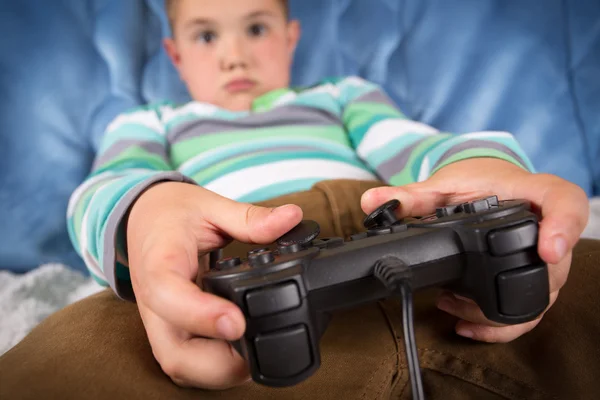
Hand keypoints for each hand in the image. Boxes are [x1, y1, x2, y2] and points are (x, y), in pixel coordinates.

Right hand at [126, 182, 302, 388]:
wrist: (142, 221)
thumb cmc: (171, 215)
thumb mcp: (209, 206)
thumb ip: (249, 218)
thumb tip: (291, 217)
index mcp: (159, 263)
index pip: (168, 297)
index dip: (201, 316)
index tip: (237, 323)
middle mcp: (155, 304)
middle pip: (175, 354)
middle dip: (220, 363)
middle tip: (262, 346)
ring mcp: (162, 324)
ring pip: (183, 367)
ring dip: (223, 370)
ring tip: (261, 349)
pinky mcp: (172, 334)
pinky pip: (191, 364)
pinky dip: (220, 366)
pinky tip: (247, 349)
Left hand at [361, 158, 588, 342]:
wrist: (487, 186)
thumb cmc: (474, 181)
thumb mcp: (443, 185)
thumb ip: (410, 196)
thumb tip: (371, 201)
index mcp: (533, 192)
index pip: (566, 203)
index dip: (563, 227)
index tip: (547, 250)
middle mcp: (546, 226)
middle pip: (556, 264)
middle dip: (511, 289)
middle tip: (458, 295)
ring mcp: (544, 255)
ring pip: (543, 294)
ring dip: (497, 313)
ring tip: (450, 306)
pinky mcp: (533, 276)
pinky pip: (530, 309)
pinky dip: (499, 325)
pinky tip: (465, 325)